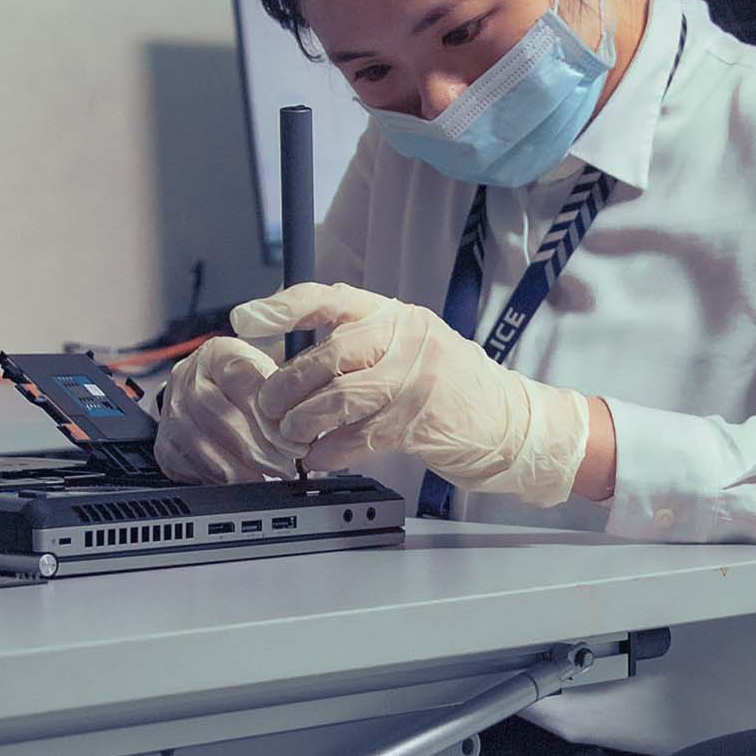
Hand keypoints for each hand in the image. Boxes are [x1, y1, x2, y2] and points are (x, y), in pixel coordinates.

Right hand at [153, 337, 298, 483]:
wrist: (214, 393)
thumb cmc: (249, 386)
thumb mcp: (271, 374)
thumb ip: (284, 392)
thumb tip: (304, 420)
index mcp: (217, 354)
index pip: (239, 377)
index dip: (267, 414)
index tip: (291, 440)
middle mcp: (186, 377)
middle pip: (217, 413)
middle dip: (256, 447)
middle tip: (284, 466)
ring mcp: (171, 411)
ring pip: (201, 444)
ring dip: (240, 468)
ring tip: (268, 477)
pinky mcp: (165, 444)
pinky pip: (190, 466)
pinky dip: (219, 479)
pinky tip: (242, 482)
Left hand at [231, 283, 591, 506]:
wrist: (512, 421)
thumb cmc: (451, 386)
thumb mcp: (410, 347)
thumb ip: (360, 345)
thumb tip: (292, 360)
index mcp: (395, 315)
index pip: (330, 299)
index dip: (283, 307)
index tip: (244, 319)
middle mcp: (406, 340)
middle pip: (327, 356)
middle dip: (286, 385)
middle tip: (268, 407)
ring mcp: (416, 381)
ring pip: (339, 398)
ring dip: (303, 421)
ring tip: (290, 435)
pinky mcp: (421, 422)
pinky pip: (359, 437)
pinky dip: (331, 451)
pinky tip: (320, 457)